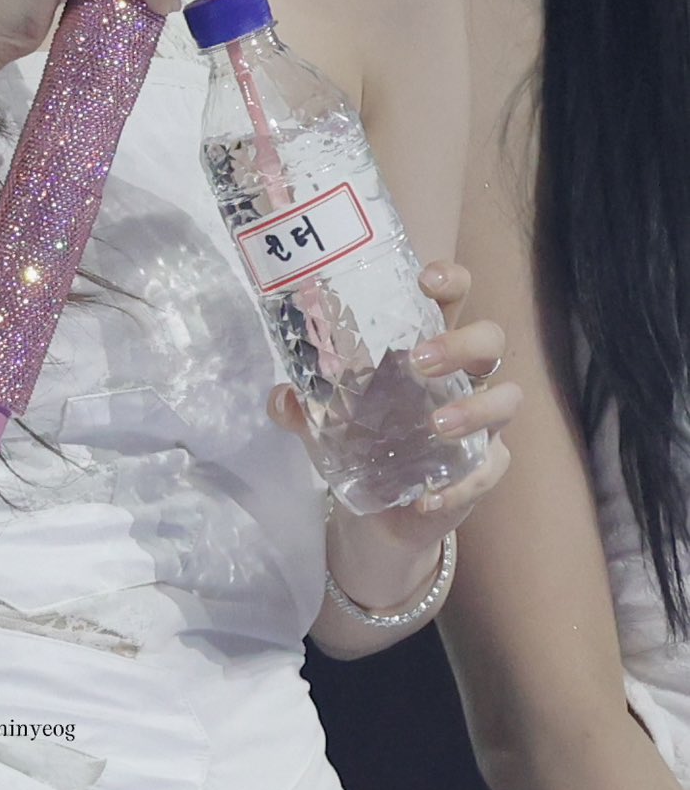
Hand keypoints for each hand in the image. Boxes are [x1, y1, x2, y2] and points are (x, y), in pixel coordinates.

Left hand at [269, 258, 520, 601]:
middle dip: (462, 344)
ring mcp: (484, 421)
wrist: (378, 509)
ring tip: (434, 425)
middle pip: (490, 339)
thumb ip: (302, 405)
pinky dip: (461, 482)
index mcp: (428, 344)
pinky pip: (490, 468)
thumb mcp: (325, 421)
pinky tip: (427, 495)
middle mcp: (465, 376)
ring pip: (507, 399)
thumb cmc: (360, 438)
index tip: (426, 281)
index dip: (451, 280)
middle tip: (419, 361)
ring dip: (475, 409)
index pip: (453, 298)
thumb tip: (282, 397)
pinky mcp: (486, 466)